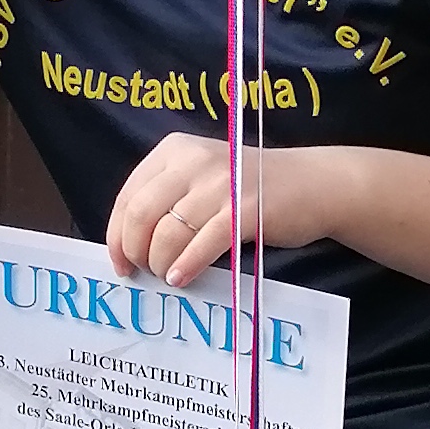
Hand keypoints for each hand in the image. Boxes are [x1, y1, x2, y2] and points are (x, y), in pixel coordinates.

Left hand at [108, 132, 330, 287]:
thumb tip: (129, 243)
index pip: (128, 195)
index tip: (120, 262)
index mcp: (175, 150)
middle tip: (145, 271)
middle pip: (141, 214)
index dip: (117, 235)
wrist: (313, 184)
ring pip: (169, 233)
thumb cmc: (251, 187)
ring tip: (169, 276)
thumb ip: (167, 197)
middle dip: (136, 251)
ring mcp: (221, 185)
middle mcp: (194, 161)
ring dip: (161, 263)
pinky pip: (202, 245)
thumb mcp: (201, 176)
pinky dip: (186, 266)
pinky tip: (182, 278)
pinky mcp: (245, 210)